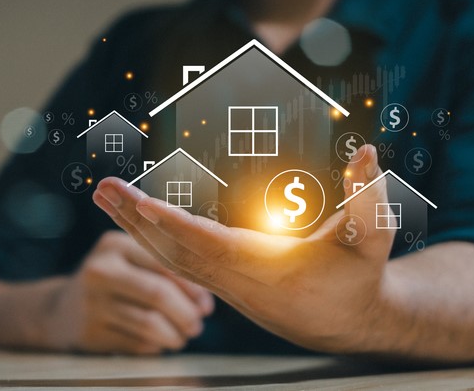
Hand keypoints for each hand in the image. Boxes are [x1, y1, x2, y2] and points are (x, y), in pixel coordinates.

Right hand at [44, 230, 213, 353]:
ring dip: (174, 335)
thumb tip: (205, 301)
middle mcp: (100, 270)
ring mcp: (92, 303)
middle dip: (186, 314)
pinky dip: (155, 346)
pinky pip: (136, 343)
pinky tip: (159, 342)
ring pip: (148, 323)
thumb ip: (164, 268)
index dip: (192, 287)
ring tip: (183, 337)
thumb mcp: (128, 260)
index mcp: (114, 244)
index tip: (206, 305)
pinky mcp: (90, 333)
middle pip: (157, 294)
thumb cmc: (113, 282)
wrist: (59, 310)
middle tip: (197, 326)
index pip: (164, 263)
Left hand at [92, 145, 394, 352]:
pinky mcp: (222, 284)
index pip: (210, 244)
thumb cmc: (359, 275)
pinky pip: (177, 264)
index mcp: (266, 267)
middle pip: (174, 251)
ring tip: (105, 198)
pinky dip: (151, 241)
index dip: (175, 224)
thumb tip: (368, 153)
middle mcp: (236, 279)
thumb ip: (369, 197)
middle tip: (102, 188)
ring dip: (134, 228)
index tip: (140, 203)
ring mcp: (225, 285)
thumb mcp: (371, 237)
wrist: (349, 321)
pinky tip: (135, 221)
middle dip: (135, 219)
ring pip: (169, 259)